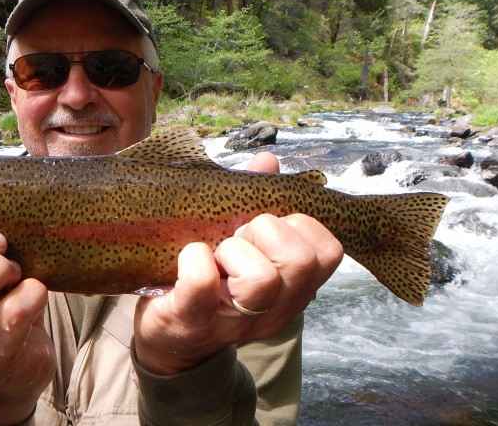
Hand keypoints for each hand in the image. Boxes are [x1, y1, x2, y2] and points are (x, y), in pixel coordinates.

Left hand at [133, 152, 343, 375]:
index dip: (299, 225)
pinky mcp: (191, 321)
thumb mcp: (241, 242)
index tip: (266, 226)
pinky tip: (189, 257)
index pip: (328, 251)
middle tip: (238, 237)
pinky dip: (194, 260)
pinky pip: (202, 283)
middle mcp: (274, 309)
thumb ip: (256, 198)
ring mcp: (235, 320)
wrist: (169, 337)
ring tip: (216, 253)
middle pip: (301, 260)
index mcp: (293, 287)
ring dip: (234, 250)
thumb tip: (267, 160)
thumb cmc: (211, 279)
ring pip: (262, 278)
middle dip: (266, 231)